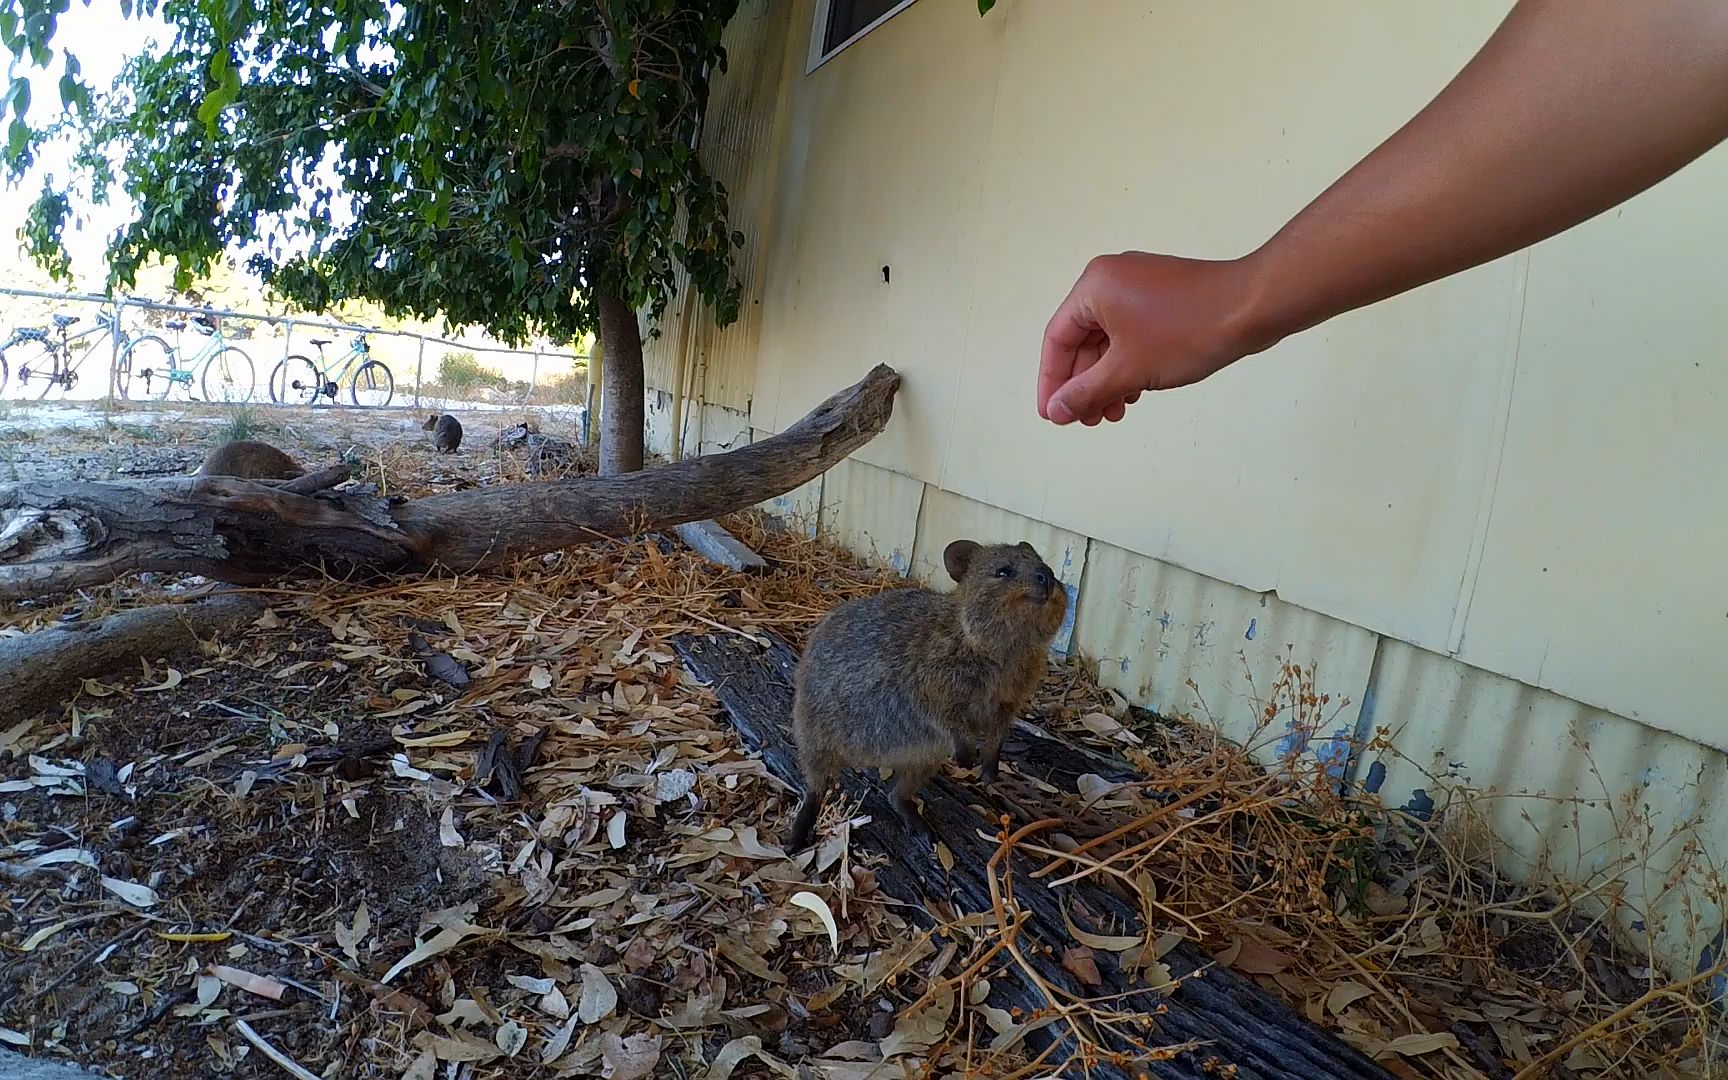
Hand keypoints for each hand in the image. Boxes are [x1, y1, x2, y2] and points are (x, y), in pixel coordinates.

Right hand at [1037, 252, 1272, 425]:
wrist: (1252, 307)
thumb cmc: (1187, 331)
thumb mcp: (1128, 370)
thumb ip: (1086, 392)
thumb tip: (1056, 411)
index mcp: (1094, 287)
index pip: (1057, 338)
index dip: (1051, 381)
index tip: (1053, 414)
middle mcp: (1111, 280)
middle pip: (1082, 340)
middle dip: (1084, 384)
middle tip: (1086, 420)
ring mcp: (1140, 287)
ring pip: (1109, 341)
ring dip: (1107, 380)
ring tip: (1113, 413)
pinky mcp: (1164, 298)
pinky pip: (1132, 334)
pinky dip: (1128, 364)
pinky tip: (1134, 393)